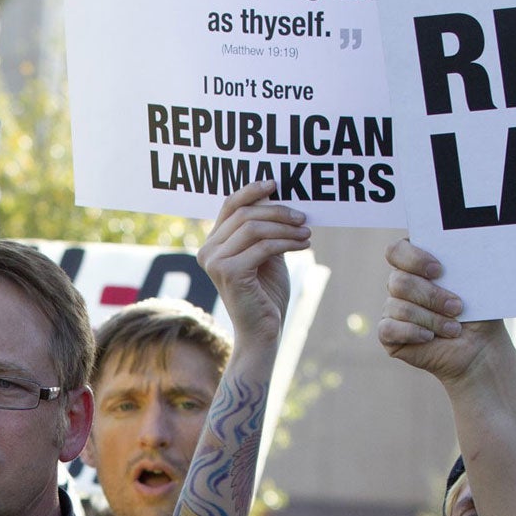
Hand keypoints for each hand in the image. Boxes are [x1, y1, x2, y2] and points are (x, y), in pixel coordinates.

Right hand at [199, 181, 306, 350]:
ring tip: (306, 234)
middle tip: (303, 218)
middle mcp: (208, 252)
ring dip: (286, 227)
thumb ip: (265, 230)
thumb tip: (275, 196)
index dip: (251, 190)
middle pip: (244, 214)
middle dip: (278, 211)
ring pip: (254, 227)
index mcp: (214, 245)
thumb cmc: (266, 295)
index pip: (229, 206)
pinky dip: (287, 242)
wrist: (263, 332)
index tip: (276, 184)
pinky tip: (302, 245)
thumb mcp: (266, 255)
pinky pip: (263, 246)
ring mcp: (216, 262)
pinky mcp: (229, 273)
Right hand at [377, 239, 503, 383]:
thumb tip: (454, 254)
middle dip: (431, 296)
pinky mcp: (388, 334)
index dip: (413, 259)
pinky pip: (389, 329)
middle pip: (399, 282)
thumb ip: (459, 264)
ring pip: (399, 307)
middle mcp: (400, 285)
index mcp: (416, 265)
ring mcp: (392, 309)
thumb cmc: (477, 311)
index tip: (439, 270)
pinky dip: (413, 332)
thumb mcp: (474, 283)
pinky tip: (430, 337)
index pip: (397, 251)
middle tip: (457, 307)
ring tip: (453, 329)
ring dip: (432, 319)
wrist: (479, 345)